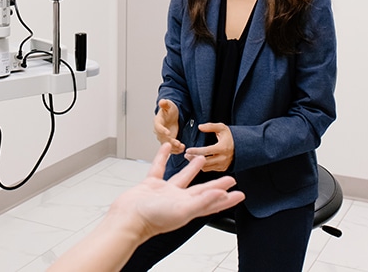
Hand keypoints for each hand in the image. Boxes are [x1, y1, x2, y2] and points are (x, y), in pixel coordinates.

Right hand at [107, 143, 243, 241]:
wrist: (128, 217)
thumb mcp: (182, 210)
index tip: (239, 193)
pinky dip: (163, 157)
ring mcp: (165, 192)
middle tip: (228, 177)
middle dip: (215, 183)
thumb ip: (202, 200)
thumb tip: (221, 193)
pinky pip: (159, 167)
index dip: (226, 198)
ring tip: (200, 158)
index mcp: (188, 208)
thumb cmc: (152, 218)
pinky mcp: (151, 184)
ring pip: (181, 177)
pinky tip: (168, 148)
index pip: (212, 201)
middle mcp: (178, 200)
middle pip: (201, 189)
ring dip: (191, 168)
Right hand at [154, 99, 184, 153]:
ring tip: (181, 147)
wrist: (171, 115)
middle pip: (162, 138)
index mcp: (157, 121)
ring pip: (166, 144)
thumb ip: (165, 104)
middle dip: (169, 141)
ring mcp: (163, 136)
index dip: (162, 130)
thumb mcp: (168, 105)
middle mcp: (158, 130)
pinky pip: (171, 147)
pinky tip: (182, 149)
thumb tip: (162, 101)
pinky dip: (176, 149)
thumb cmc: (169, 110)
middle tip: (177, 143)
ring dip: (173, 147)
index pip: (158, 127)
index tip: (167, 133)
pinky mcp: (168, 140)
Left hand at [185, 123, 234, 171]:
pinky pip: (210, 169)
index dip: (196, 151)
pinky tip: (197, 160)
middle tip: (186, 154)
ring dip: (197, 163)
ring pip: (206, 167)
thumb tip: (199, 127)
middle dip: (194, 158)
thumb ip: (210, 126)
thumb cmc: (230, 136)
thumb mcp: (222, 128)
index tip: (188, 150)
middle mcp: (223, 158)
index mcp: (223, 148)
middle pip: (205, 161)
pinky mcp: (222, 168)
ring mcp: (223, 165)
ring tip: (190, 157)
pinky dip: (203, 166)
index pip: (207, 151)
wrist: (242, 147)